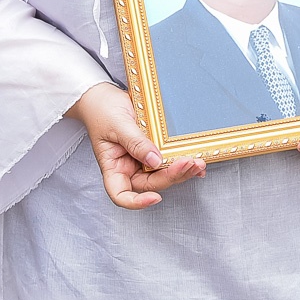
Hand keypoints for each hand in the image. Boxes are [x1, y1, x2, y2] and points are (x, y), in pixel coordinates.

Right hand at [68, 83, 203, 209]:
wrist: (102, 97)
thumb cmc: (102, 111)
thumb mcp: (117, 124)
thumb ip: (135, 143)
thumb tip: (155, 160)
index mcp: (113, 168)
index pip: (121, 195)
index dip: (137, 202)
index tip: (155, 197)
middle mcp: (128, 169)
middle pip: (150, 185)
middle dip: (171, 177)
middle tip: (188, 163)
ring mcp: (141, 161)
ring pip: (163, 175)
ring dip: (181, 171)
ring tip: (198, 162)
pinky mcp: (153, 151)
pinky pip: (168, 162)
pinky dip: (182, 164)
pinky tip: (196, 165)